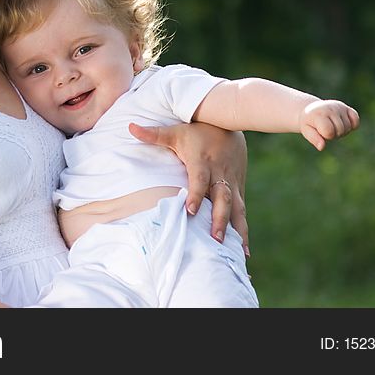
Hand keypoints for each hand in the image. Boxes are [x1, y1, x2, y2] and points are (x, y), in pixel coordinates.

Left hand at [129, 122, 249, 255]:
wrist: (229, 122)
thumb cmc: (197, 130)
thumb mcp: (176, 131)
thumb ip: (154, 134)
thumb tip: (130, 126)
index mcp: (203, 162)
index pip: (200, 179)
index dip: (196, 194)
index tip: (191, 210)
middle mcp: (220, 173)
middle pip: (223, 198)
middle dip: (220, 219)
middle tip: (216, 239)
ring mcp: (232, 181)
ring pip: (237, 207)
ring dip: (237, 229)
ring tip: (238, 252)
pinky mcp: (239, 186)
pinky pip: (242, 209)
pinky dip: (243, 228)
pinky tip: (243, 249)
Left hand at [300, 100, 359, 150]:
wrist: (312, 110)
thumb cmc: (310, 123)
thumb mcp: (306, 130)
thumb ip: (314, 139)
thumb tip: (321, 147)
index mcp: (319, 114)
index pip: (329, 132)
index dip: (326, 136)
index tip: (320, 131)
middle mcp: (330, 109)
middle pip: (340, 130)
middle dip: (334, 134)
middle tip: (326, 129)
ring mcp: (340, 107)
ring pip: (348, 127)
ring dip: (341, 131)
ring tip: (332, 125)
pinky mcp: (347, 108)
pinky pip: (356, 121)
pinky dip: (352, 125)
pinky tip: (343, 123)